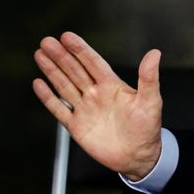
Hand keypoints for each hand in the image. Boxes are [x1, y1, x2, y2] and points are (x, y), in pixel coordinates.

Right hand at [33, 31, 162, 179]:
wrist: (138, 158)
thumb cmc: (147, 129)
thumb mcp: (151, 102)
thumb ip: (149, 78)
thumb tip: (154, 54)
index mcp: (111, 85)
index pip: (92, 62)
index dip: (80, 49)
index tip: (67, 36)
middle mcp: (95, 94)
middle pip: (74, 70)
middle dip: (60, 56)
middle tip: (47, 41)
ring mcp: (84, 109)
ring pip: (64, 85)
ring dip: (52, 70)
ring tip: (40, 54)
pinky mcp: (77, 126)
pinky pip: (59, 109)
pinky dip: (48, 98)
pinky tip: (39, 84)